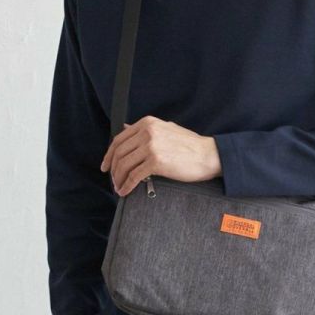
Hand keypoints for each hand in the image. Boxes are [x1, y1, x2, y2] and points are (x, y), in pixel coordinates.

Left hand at [101, 116, 221, 195]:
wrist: (208, 155)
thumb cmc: (190, 145)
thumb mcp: (165, 129)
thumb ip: (145, 130)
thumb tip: (124, 128)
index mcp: (147, 123)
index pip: (119, 139)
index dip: (110, 154)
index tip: (106, 165)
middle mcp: (147, 132)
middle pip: (119, 152)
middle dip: (113, 169)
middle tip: (112, 179)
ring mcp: (151, 146)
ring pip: (124, 164)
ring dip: (118, 179)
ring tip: (119, 187)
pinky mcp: (156, 161)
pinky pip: (134, 176)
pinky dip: (127, 185)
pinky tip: (125, 191)